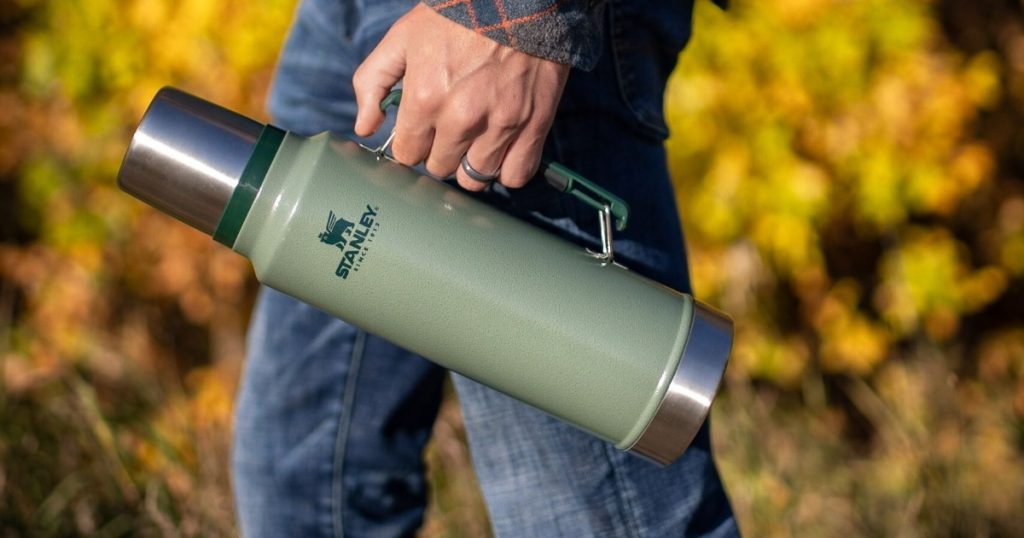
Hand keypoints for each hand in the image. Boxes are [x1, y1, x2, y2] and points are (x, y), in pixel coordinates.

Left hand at [353, 4, 569, 191]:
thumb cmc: (457, 15)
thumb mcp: (403, 37)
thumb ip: (373, 82)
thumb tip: (365, 128)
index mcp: (425, 98)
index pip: (408, 154)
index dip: (413, 142)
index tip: (422, 130)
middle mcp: (461, 119)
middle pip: (440, 169)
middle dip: (440, 152)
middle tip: (449, 130)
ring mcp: (500, 125)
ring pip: (475, 179)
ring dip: (471, 165)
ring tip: (475, 142)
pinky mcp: (534, 126)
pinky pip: (515, 175)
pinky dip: (507, 169)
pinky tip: (501, 150)